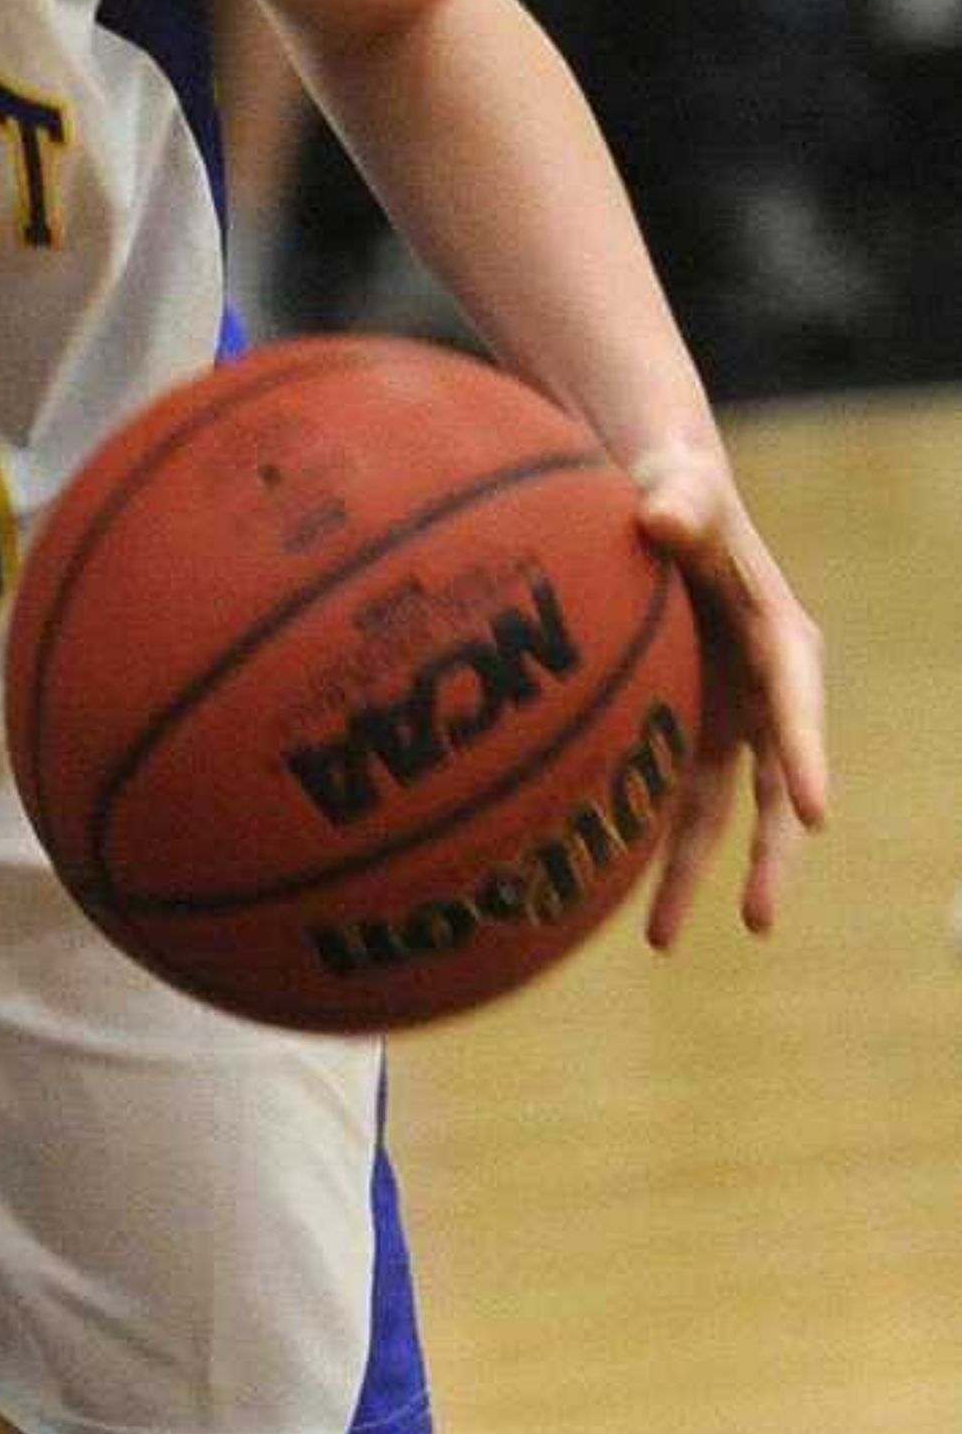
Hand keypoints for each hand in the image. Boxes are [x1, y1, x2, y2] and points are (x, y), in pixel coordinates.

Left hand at [626, 436, 828, 948]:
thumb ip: (679, 503)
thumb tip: (661, 517)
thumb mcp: (681, 491)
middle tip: (759, 920)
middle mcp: (765, 691)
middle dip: (772, 854)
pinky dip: (650, 842)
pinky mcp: (685, 725)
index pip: (800, 704)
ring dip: (694, 872)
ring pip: (718, 808)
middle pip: (776, 785)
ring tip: (661, 942)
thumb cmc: (675, 492)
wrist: (656, 501)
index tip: (818, 814)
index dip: (809, 756)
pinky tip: (615, 894)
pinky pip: (672, 794)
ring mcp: (725, 714)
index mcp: (781, 638)